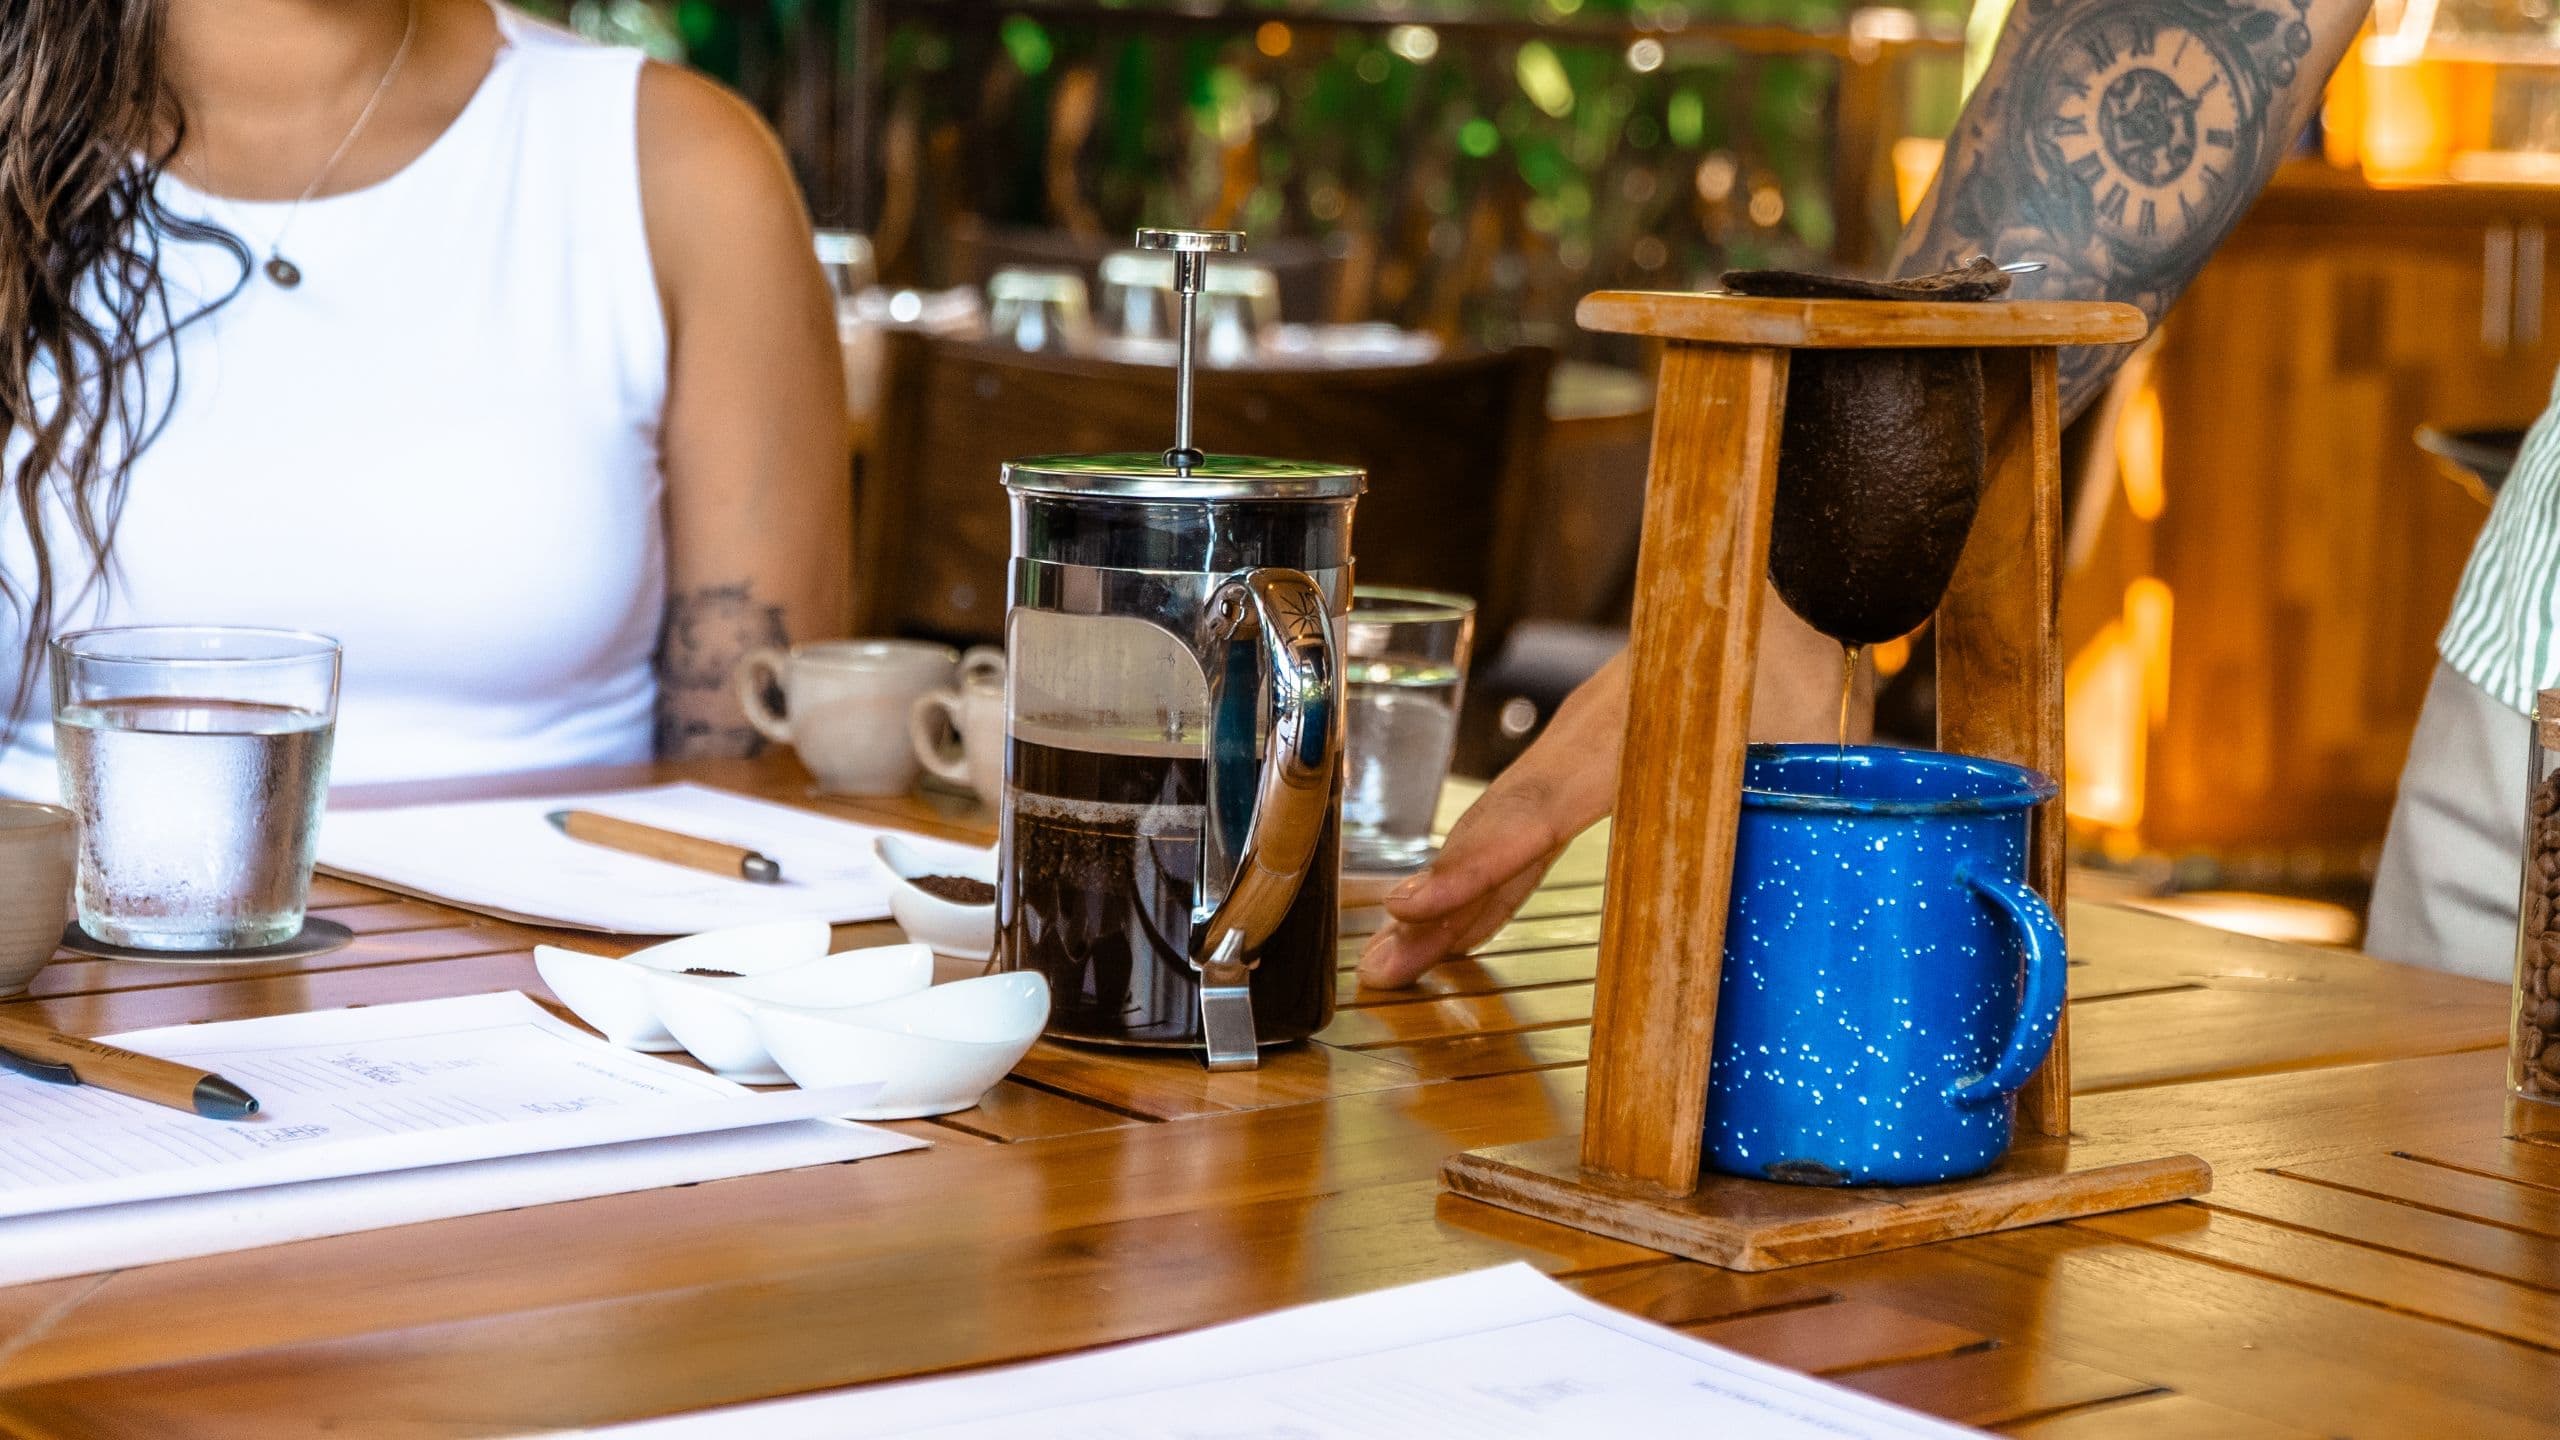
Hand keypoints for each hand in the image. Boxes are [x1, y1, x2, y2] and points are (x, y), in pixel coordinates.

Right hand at [1352, 589, 1862, 989]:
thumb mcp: (1814, 739)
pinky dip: (1488, 861)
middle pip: (1498, 823)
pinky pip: (1526, 809)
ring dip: (1451, 889)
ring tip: (1402, 952)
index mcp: (1634, 733)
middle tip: (1383, 968)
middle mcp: (1589, 731)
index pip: (1537, 812)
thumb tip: (1805, 905)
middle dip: (1436, 901)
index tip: (1415, 908)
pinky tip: (1463, 910)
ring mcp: (1581, 734)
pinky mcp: (1590, 742)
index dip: (1476, 868)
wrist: (1775, 575)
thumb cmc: (1799, 652)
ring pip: (1503, 818)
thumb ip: (1794, 812)